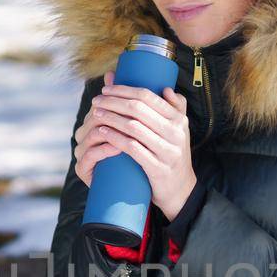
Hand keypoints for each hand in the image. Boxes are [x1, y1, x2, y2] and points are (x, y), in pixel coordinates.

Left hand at [75, 69, 195, 219]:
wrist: (180, 189)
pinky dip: (115, 138)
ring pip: (133, 127)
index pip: (148, 96)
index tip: (106, 89)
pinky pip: (133, 148)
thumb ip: (175, 108)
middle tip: (96, 101)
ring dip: (110, 118)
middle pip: (138, 109)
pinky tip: (103, 132)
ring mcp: (167, 151)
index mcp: (179, 119)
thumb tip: (164, 87)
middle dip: (113, 102)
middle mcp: (176, 133)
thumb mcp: (179, 130)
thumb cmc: (172, 154)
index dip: (124, 90)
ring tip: (95, 114)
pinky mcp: (157, 168)